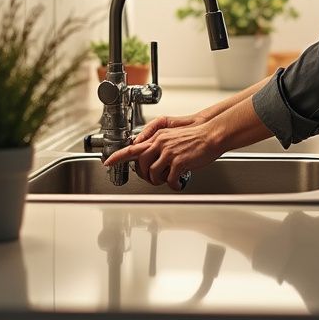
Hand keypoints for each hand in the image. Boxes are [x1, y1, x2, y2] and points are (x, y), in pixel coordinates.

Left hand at [104, 116, 223, 190]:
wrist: (211, 134)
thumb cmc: (195, 136)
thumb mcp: (172, 135)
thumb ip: (159, 142)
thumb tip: (151, 154)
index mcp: (157, 137)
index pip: (131, 147)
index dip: (118, 156)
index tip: (107, 162)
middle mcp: (160, 144)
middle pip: (141, 166)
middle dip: (145, 176)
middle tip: (154, 178)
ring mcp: (169, 153)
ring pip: (154, 174)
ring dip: (159, 181)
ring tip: (167, 179)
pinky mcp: (178, 162)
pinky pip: (170, 179)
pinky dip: (173, 184)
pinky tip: (178, 182)